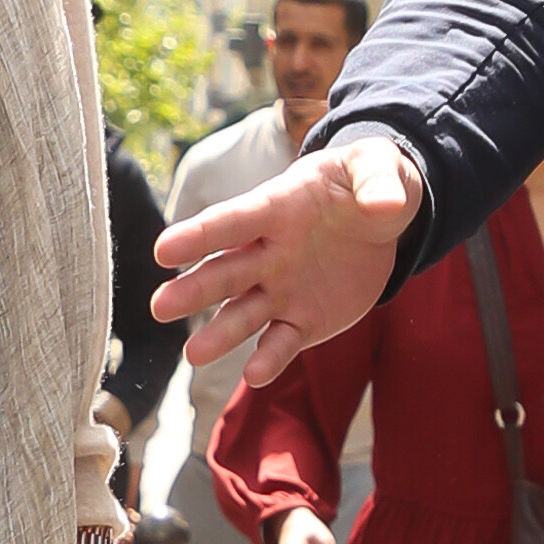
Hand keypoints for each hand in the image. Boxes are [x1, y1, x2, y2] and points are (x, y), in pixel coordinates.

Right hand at [151, 133, 424, 387]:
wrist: (379, 218)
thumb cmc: (367, 180)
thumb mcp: (377, 165)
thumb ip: (378, 180)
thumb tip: (384, 203)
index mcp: (276, 208)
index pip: (232, 221)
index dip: (199, 235)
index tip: (164, 250)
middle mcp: (267, 252)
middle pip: (224, 273)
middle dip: (193, 290)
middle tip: (160, 308)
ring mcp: (281, 289)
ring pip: (243, 314)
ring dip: (220, 334)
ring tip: (194, 356)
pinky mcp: (302, 320)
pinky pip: (281, 342)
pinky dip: (269, 360)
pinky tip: (255, 377)